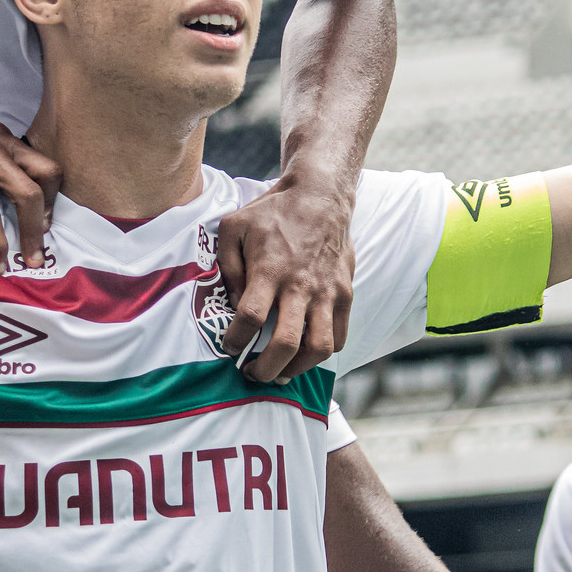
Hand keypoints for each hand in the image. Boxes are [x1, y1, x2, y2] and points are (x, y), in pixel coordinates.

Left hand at [218, 180, 353, 382]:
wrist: (320, 197)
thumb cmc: (272, 213)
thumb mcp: (233, 228)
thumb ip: (226, 267)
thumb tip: (229, 304)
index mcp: (270, 270)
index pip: (250, 317)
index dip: (235, 340)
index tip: (229, 347)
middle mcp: (300, 286)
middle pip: (286, 343)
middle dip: (265, 369)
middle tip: (252, 374)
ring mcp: (327, 293)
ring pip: (318, 349)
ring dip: (297, 369)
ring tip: (280, 373)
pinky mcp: (345, 294)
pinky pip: (339, 337)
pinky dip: (322, 354)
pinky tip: (303, 355)